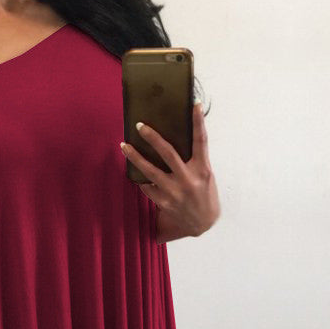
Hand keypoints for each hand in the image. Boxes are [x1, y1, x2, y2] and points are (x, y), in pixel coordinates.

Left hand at [119, 102, 218, 239]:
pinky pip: (147, 187)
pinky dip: (142, 180)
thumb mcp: (205, 176)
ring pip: (150, 171)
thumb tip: (179, 136)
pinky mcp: (165, 203)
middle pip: (168, 153)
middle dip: (153, 137)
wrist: (202, 224)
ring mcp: (175, 192)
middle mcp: (189, 179)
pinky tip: (136, 174)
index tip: (195, 104)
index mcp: (203, 169)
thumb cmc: (203, 195)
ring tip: (124, 146)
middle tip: (139, 125)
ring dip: (135, 157)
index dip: (198, 122)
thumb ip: (194, 159)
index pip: (201, 141)